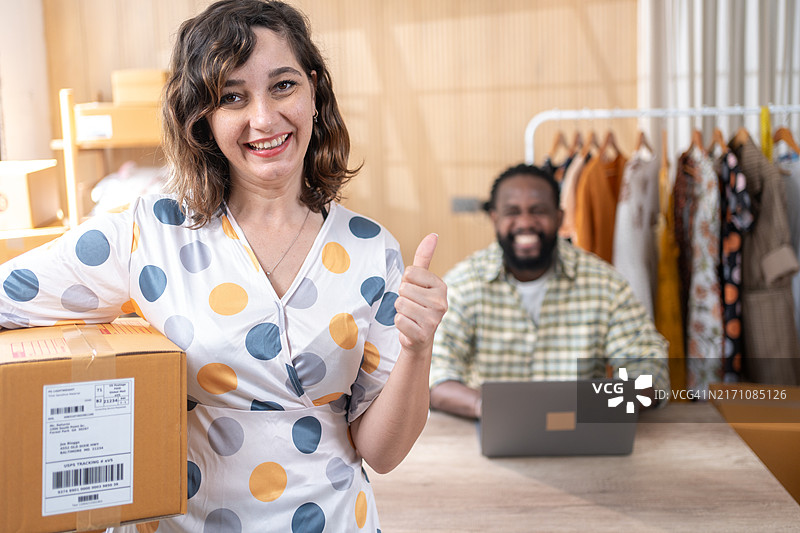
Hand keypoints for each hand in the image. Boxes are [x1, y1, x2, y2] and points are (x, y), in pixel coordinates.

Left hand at [394, 233, 447, 353]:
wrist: (419, 337)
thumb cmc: (417, 304)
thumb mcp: (420, 280)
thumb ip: (424, 257)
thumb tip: (433, 234)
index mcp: (441, 286)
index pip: (409, 272)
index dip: (406, 282)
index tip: (414, 291)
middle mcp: (441, 302)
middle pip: (403, 289)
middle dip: (402, 297)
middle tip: (412, 306)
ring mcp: (434, 320)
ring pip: (400, 304)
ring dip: (400, 310)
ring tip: (410, 316)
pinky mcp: (423, 334)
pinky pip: (399, 320)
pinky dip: (399, 323)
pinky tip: (409, 327)